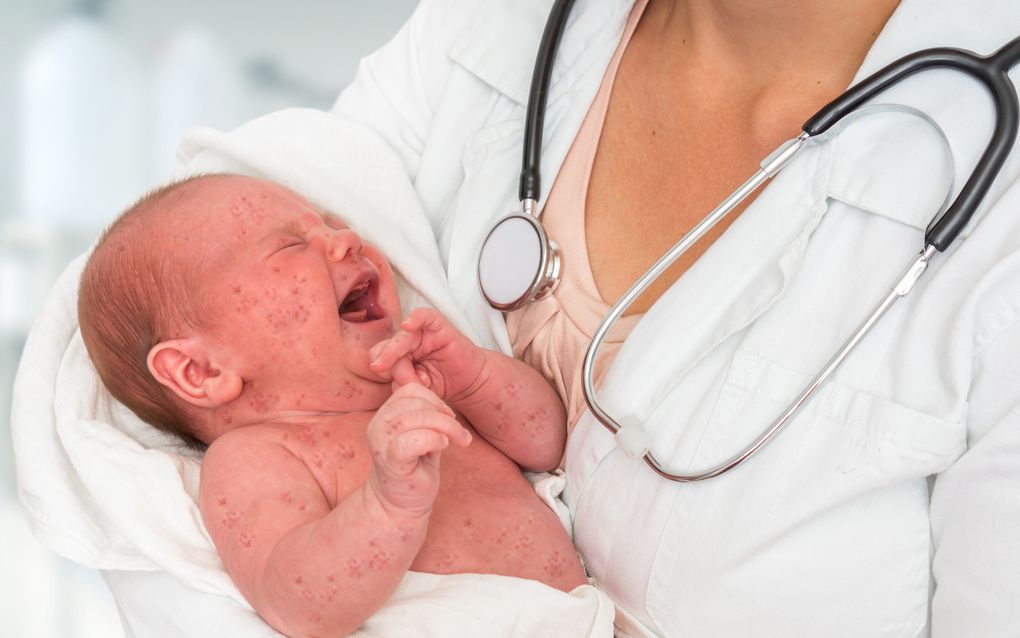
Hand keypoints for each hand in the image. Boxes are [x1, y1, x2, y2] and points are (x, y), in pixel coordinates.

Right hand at [365, 382, 471, 518]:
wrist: (398, 506)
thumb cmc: (415, 469)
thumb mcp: (422, 435)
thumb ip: (427, 416)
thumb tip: (445, 405)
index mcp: (385, 415)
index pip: (410, 390)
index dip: (435, 399)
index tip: (449, 417)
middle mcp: (378, 425)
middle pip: (414, 400)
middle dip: (443, 414)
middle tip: (460, 433)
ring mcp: (381, 443)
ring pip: (414, 417)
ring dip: (445, 426)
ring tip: (458, 440)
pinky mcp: (390, 461)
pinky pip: (413, 440)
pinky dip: (434, 439)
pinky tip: (443, 447)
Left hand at [368, 308, 486, 402]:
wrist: (469, 382)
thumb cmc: (442, 384)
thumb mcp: (417, 387)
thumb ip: (403, 382)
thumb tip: (394, 379)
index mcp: (397, 354)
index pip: (378, 354)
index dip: (380, 365)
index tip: (385, 377)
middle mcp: (408, 341)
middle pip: (387, 344)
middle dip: (388, 360)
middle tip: (394, 374)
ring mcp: (423, 332)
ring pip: (403, 336)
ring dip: (402, 354)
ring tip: (420, 377)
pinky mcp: (440, 327)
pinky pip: (424, 316)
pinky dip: (415, 319)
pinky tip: (408, 325)